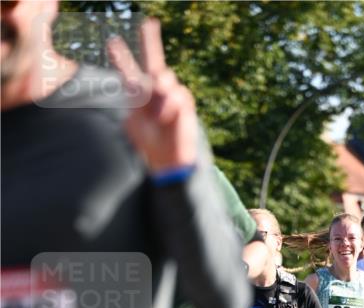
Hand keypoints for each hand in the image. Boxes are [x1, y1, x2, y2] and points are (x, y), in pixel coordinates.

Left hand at [107, 19, 197, 171]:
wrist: (168, 160)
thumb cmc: (148, 144)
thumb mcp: (133, 121)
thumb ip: (137, 100)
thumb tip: (154, 84)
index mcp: (138, 97)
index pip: (128, 72)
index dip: (121, 57)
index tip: (112, 42)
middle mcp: (154, 92)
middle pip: (152, 61)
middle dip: (150, 41)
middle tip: (149, 24)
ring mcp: (170, 96)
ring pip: (165, 76)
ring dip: (161, 90)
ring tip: (158, 113)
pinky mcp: (184, 103)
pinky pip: (178, 94)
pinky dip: (171, 106)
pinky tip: (167, 118)